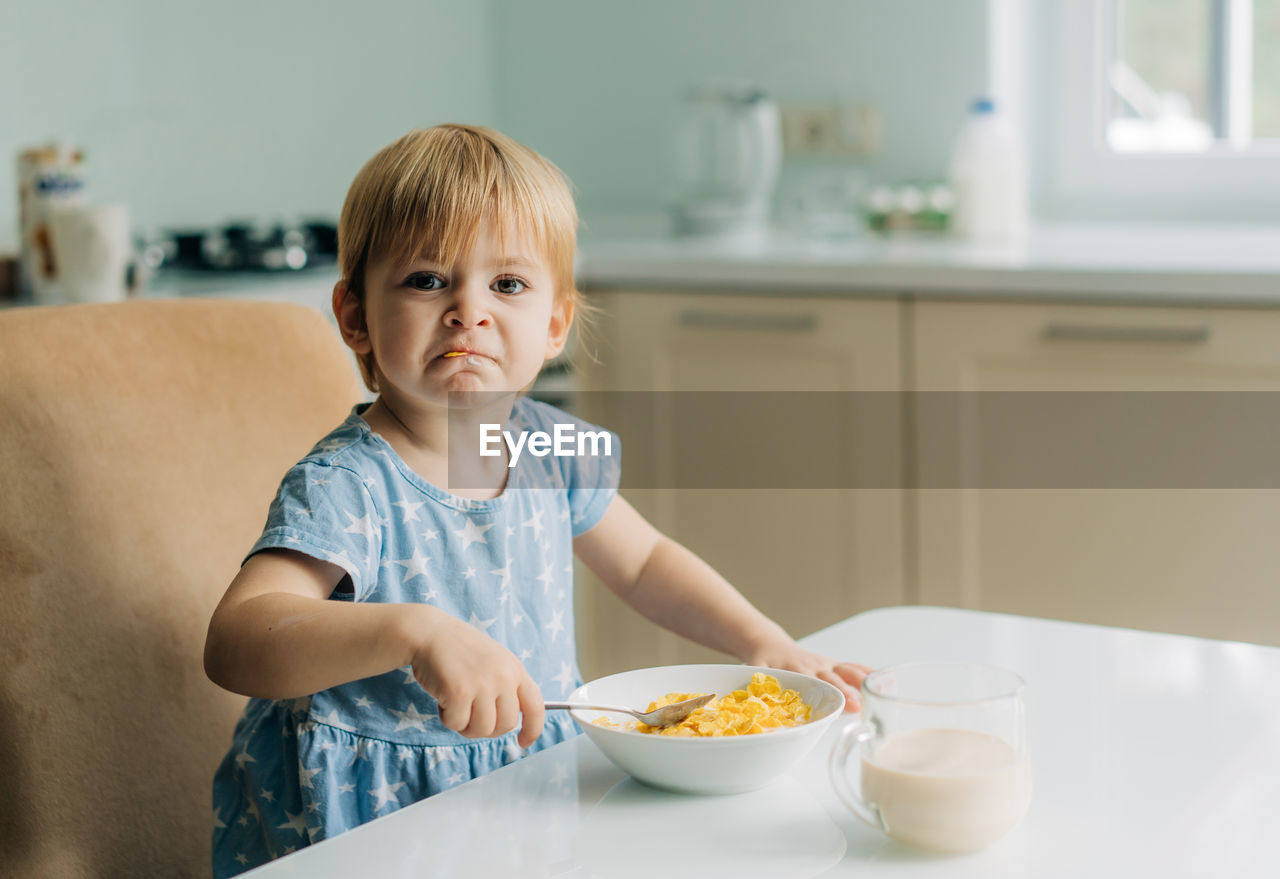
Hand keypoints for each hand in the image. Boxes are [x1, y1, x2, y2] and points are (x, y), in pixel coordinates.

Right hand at [406, 606, 545, 746]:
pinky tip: (443, 699)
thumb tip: (510, 723)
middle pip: (506, 725)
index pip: (536, 707)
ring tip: (455, 706)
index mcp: (515, 669)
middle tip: (470, 716)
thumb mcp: (495, 661)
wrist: (429, 633)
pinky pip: (457, 724)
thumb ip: (506, 687)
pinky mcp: (459, 692)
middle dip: (487, 728)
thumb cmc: (460, 650)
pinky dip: (446, 718)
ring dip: (465, 725)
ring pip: (482, 730)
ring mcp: (483, 685)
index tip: (524, 742)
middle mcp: (504, 677)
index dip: (533, 729)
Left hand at [743, 641, 871, 711]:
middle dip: (847, 691)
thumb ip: (758, 684)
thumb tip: (758, 703)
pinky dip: (869, 673)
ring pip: (848, 670)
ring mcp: (827, 665)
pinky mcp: (833, 665)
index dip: (824, 693)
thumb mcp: (755, 671)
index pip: (814, 682)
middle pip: (834, 679)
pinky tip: (887, 681)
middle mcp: (815, 665)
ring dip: (864, 681)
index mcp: (797, 668)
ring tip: (883, 692)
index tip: (837, 704)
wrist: (770, 645)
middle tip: (859, 705)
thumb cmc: (764, 662)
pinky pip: (853, 667)